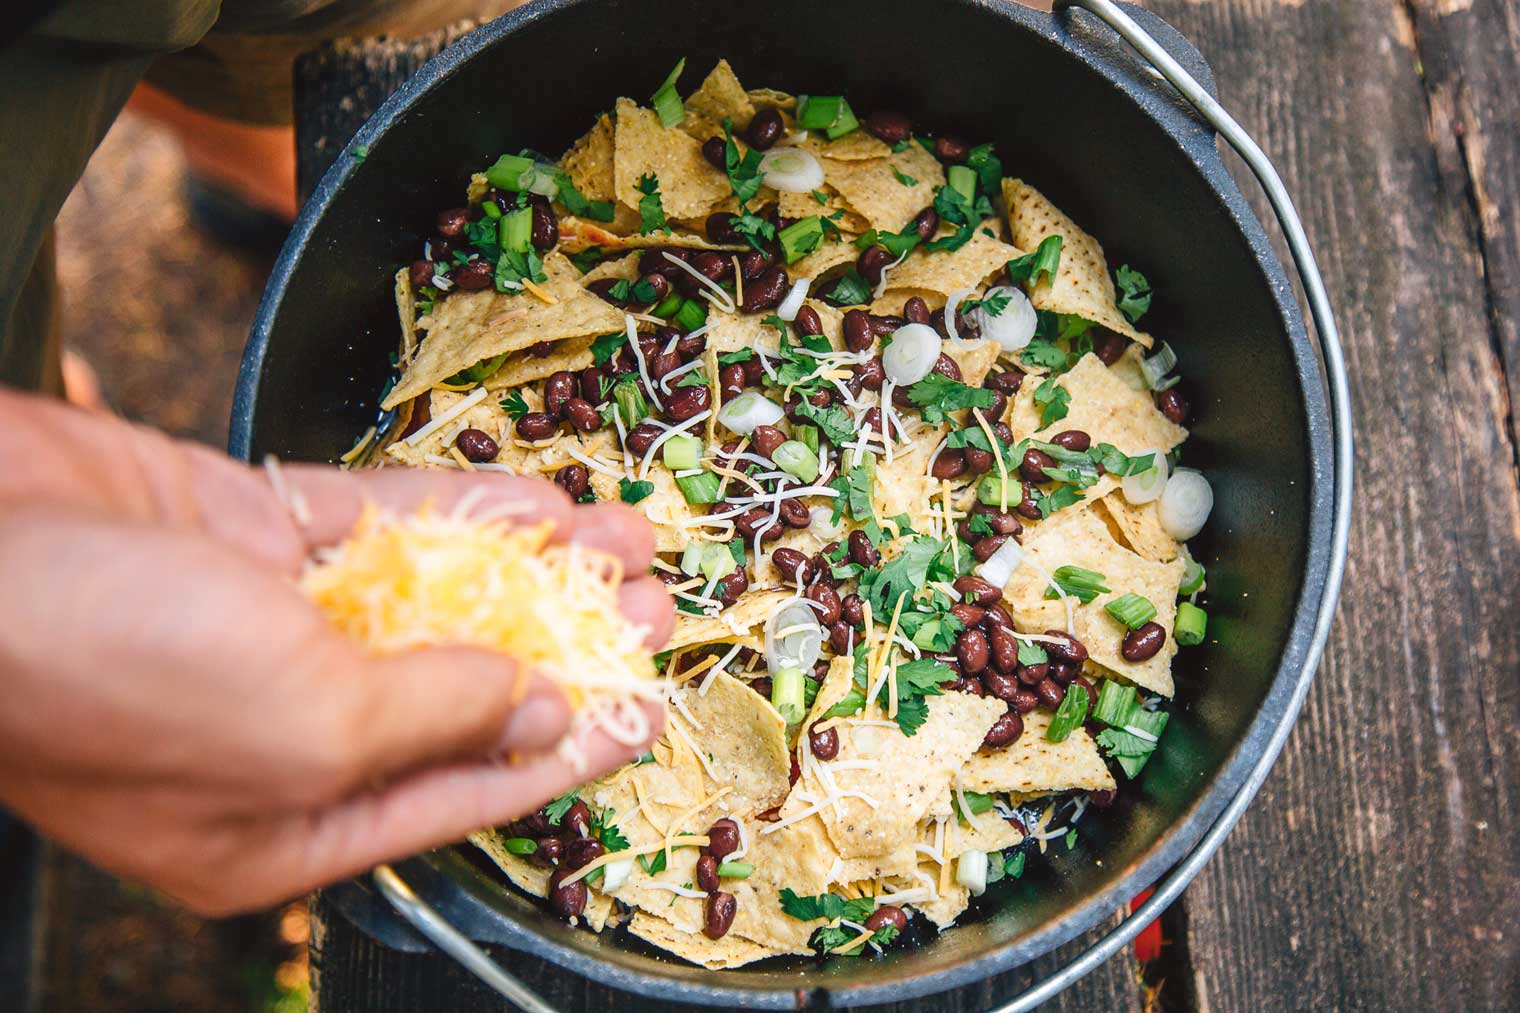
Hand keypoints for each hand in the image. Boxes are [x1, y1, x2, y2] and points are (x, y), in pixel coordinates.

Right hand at [0, 389, 671, 913]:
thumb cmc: (103, 673)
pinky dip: (464, 515)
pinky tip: (544, 505)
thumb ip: (433, 715)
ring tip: (628, 540)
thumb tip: (534, 704)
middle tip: (655, 610)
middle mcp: (281, 731)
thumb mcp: (303, 724)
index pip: (459, 794)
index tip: (640, 713)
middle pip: (458, 689)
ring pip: (434, 598)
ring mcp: (266, 626)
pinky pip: (381, 526)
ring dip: (535, 569)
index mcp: (283, 826)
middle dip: (565, 646)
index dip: (561, 752)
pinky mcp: (250, 535)